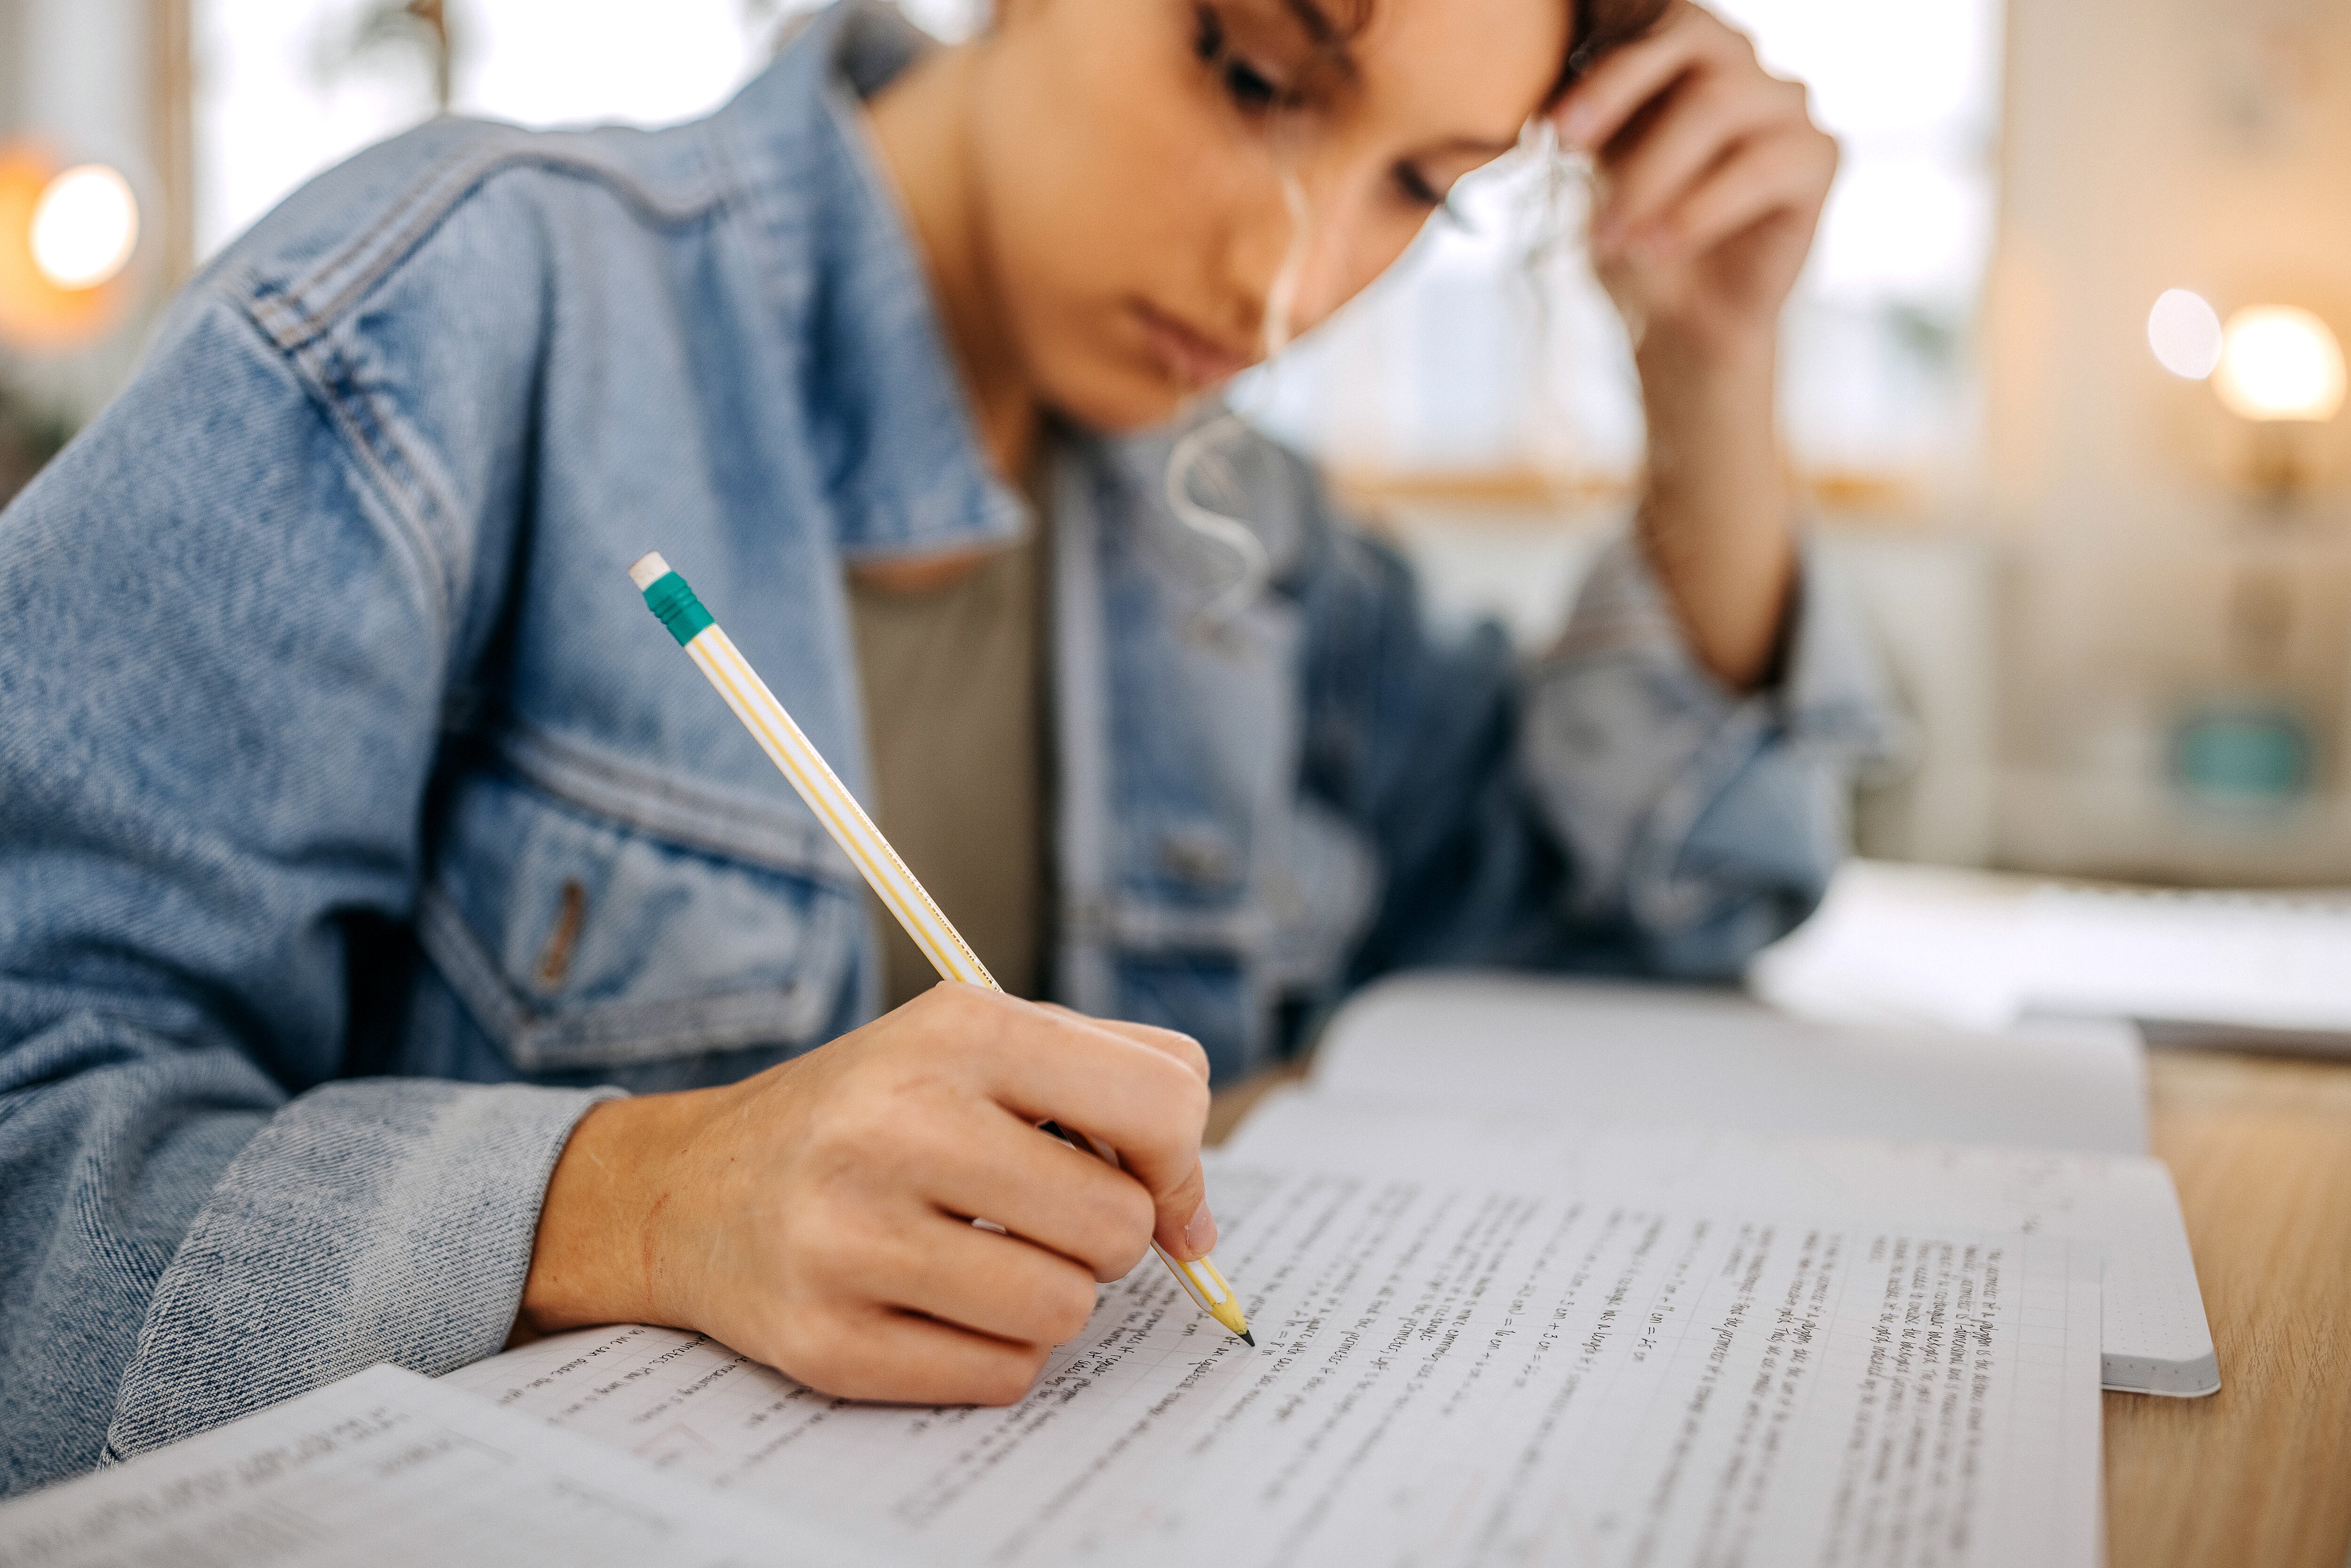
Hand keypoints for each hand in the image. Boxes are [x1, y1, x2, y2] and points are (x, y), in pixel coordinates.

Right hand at [514, 984, 1215, 1405]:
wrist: (691, 1185)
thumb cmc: (872, 1110)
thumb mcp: (980, 1041)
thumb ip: (1115, 1082)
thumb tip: (1196, 1216)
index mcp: (957, 1030)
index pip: (1162, 1101)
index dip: (1180, 1161)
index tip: (1153, 1182)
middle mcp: (897, 1123)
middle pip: (1119, 1227)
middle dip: (1105, 1236)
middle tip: (1041, 1216)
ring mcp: (850, 1237)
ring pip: (1065, 1310)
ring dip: (1048, 1297)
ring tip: (983, 1256)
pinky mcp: (824, 1340)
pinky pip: (1002, 1377)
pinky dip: (993, 1351)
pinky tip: (935, 1303)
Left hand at [1554, 1, 1835, 358]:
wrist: (1682, 324)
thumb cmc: (1630, 238)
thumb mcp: (1591, 172)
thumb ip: (1584, 118)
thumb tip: (1547, 91)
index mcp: (1678, 49)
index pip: (1647, 10)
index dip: (1600, 43)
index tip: (1548, 114)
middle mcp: (1738, 60)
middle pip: (1686, 33)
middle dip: (1616, 87)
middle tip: (1567, 143)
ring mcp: (1784, 101)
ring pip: (1717, 104)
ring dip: (1651, 173)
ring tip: (1610, 236)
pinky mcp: (1819, 154)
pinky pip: (1759, 167)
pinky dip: (1697, 211)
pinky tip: (1657, 248)